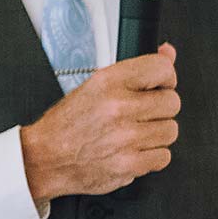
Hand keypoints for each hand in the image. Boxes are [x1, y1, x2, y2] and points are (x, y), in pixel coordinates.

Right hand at [18, 44, 179, 201]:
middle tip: (140, 114)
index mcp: (108, 82)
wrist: (45, 159)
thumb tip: (167, 53)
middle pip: (172, 102)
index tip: (159, 86)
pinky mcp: (129, 165)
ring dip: (156, 134)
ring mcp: (125, 138)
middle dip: (159, 109)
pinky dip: (151, 157)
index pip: (162, 69)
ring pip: (170, 130)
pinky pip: (163, 157)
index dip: (165, 78)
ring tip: (134, 134)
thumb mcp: (95, 86)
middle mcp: (118, 108)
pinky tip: (133, 151)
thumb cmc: (67, 125)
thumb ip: (136, 70)